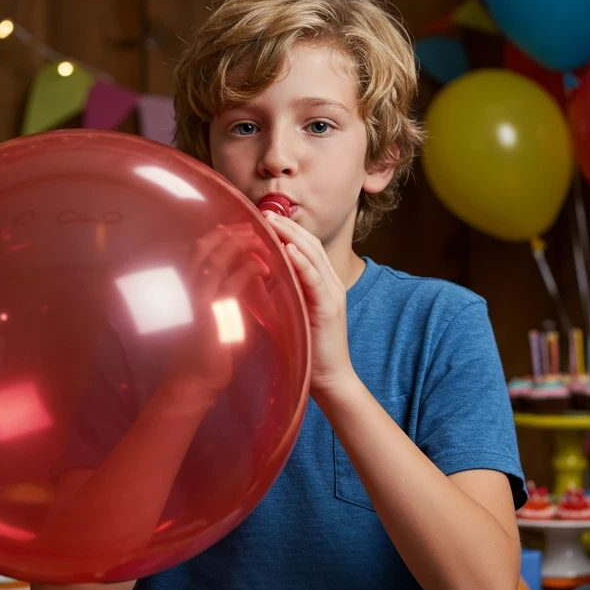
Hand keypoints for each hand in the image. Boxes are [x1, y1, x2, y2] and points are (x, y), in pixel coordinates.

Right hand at [169, 223, 270, 396]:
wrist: (191, 383)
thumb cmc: (202, 353)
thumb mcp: (207, 317)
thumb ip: (215, 296)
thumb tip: (231, 278)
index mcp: (186, 289)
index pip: (198, 251)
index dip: (217, 235)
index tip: (238, 229)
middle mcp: (188, 290)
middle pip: (204, 247)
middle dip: (229, 233)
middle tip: (253, 228)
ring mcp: (198, 301)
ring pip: (216, 259)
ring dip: (240, 246)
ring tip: (261, 241)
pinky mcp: (213, 316)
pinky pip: (232, 284)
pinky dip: (249, 270)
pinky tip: (264, 268)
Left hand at [262, 212, 356, 399]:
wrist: (330, 377)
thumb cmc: (307, 347)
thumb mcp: (291, 311)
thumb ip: (280, 291)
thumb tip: (257, 273)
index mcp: (322, 282)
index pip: (305, 247)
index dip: (287, 230)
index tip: (264, 218)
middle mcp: (331, 282)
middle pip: (310, 244)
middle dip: (288, 225)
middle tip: (265, 212)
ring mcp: (333, 293)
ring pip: (314, 255)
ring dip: (293, 236)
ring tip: (274, 222)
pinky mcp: (330, 307)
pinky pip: (317, 279)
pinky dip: (303, 262)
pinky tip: (289, 250)